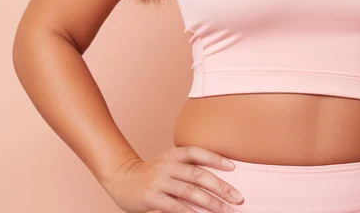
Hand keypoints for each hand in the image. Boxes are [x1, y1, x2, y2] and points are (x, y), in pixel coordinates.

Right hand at [101, 146, 245, 212]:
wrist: (121, 179)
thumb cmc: (151, 174)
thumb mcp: (168, 164)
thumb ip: (187, 169)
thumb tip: (217, 184)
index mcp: (172, 155)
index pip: (197, 152)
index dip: (215, 158)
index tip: (234, 167)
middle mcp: (166, 166)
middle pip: (198, 175)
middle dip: (221, 188)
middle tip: (238, 199)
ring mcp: (158, 181)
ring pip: (190, 192)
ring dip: (212, 204)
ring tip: (226, 211)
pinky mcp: (152, 197)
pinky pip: (176, 207)